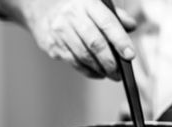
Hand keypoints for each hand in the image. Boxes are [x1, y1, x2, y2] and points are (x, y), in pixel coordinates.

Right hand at [0, 0, 136, 78]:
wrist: (39, 5)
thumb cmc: (75, 8)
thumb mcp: (95, 4)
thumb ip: (115, 17)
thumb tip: (132, 26)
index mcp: (87, 3)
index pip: (108, 23)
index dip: (120, 41)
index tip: (130, 55)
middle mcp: (72, 16)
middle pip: (95, 44)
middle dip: (111, 62)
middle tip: (120, 73)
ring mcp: (60, 31)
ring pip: (84, 56)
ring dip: (101, 69)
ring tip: (111, 74)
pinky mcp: (52, 45)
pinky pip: (75, 63)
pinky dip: (89, 71)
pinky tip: (98, 72)